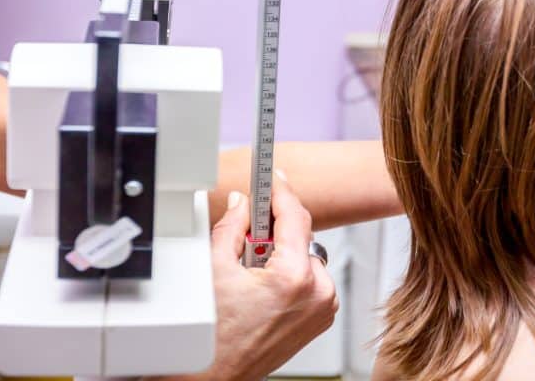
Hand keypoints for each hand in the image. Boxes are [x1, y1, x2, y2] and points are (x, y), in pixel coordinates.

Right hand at [167, 179, 337, 379]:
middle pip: (301, 237)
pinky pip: (310, 280)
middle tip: (247, 231)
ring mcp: (323, 308)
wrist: (211, 377)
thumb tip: (242, 204)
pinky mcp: (320, 319)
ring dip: (282, 254)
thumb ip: (232, 227)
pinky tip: (263, 286)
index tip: (274, 174)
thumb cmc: (211, 337)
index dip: (280, 191)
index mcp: (294, 277)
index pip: (295, 216)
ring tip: (251, 272)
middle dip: (274, 229)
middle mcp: (318, 292)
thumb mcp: (215, 269)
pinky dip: (290, 274)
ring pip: (305, 258)